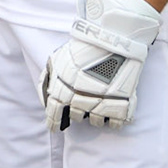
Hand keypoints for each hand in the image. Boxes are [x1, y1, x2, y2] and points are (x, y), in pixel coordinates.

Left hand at [40, 0, 162, 129]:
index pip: (54, 113)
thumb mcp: (56, 59)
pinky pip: (116, 123)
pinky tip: (112, 109)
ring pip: (97, 122)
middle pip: (77, 116)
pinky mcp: (122, 106)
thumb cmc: (82, 48)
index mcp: (64, 90)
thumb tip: (45, 97)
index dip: (53, 121)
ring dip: (96, 115)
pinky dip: (113, 119)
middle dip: (77, 111)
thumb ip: (47, 79)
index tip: (54, 126)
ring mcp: (102, 105)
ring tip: (98, 102)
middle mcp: (81, 101)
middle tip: (82, 100)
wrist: (112, 41)